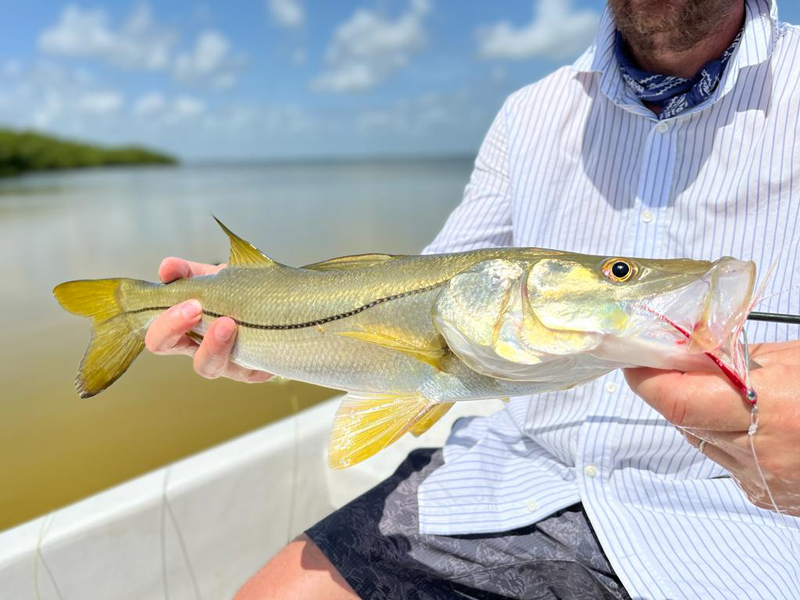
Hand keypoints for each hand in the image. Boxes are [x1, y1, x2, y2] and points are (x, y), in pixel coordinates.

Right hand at [144, 257, 272, 383]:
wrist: (282, 308)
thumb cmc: (243, 295)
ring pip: (205, 366)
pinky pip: (246, 371)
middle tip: (193, 307)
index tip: (178, 292)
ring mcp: (225, 363)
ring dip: (212, 344)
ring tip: (227, 323)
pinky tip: (251, 335)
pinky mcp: (254, 371)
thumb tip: (167, 267)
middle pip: (167, 348)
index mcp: (185, 328)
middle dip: (172, 326)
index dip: (161, 316)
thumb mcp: (214, 277)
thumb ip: (190, 272)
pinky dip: (247, 351)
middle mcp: (199, 348)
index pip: (158, 332)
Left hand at [625, 340, 799, 515]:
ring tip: (722, 388)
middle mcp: (762, 452)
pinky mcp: (766, 495)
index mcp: (775, 409)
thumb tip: (693, 350)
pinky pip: (723, 459)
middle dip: (671, 388)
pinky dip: (721, 435)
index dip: (646, 376)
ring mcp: (763, 479)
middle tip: (672, 362)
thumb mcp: (799, 359)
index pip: (676, 398)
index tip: (634, 356)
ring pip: (698, 440)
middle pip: (682, 419)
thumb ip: (742, 356)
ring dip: (696, 411)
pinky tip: (745, 418)